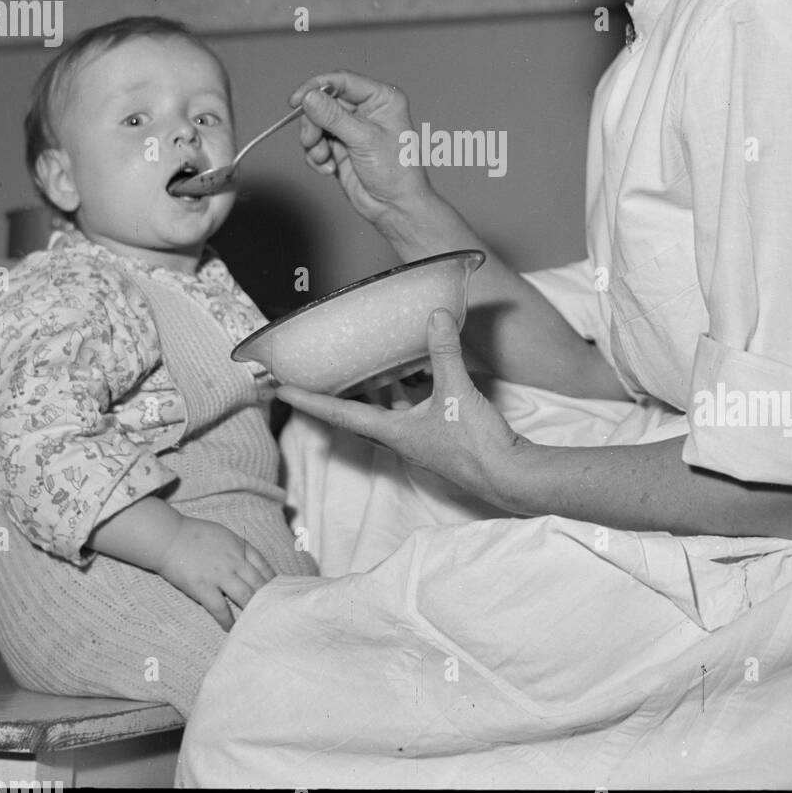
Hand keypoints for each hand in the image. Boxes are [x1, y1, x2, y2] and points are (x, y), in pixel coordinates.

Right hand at [156, 517, 275, 629]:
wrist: (168, 537)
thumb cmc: (194, 534)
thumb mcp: (224, 535)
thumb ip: (238, 549)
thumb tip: (250, 564)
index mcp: (240, 547)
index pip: (265, 567)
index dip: (274, 582)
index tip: (279, 593)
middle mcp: (234, 561)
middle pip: (260, 584)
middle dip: (269, 600)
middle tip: (275, 614)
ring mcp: (220, 575)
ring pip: (245, 597)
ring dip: (253, 611)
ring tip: (257, 623)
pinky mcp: (203, 587)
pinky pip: (220, 608)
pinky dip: (228, 620)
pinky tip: (231, 628)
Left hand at [275, 308, 528, 506]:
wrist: (510, 476)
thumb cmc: (478, 445)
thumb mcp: (457, 392)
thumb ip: (444, 352)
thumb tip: (435, 315)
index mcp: (394, 433)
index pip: (340, 414)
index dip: (309, 401)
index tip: (281, 390)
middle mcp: (400, 439)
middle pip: (356, 415)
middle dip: (334, 396)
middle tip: (314, 376)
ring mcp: (419, 440)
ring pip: (385, 413)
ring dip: (371, 392)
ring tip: (360, 366)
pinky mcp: (439, 437)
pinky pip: (410, 411)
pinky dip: (404, 393)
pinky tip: (414, 375)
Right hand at [289, 70, 434, 231]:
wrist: (395, 207)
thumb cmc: (396, 173)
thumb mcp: (364, 139)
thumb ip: (334, 117)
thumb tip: (310, 97)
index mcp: (382, 98)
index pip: (342, 80)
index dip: (316, 86)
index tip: (297, 100)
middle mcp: (366, 109)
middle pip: (324, 101)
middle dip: (314, 122)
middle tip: (312, 140)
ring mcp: (352, 128)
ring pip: (316, 122)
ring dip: (314, 142)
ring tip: (325, 158)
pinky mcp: (340, 146)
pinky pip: (316, 142)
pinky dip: (317, 155)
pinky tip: (329, 168)